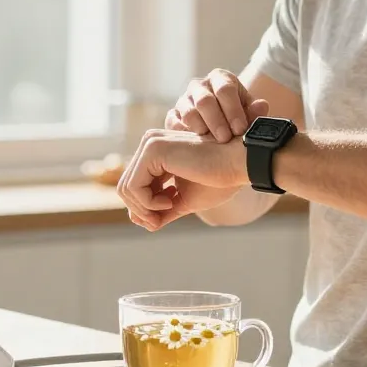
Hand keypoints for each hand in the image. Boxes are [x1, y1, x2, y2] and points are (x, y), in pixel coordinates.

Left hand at [117, 129, 247, 230]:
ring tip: (170, 208)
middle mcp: (150, 143)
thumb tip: (141, 223)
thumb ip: (162, 210)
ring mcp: (150, 143)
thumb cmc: (218, 179)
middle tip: (160, 221)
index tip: (161, 219)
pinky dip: (148, 202)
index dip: (143, 209)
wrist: (239, 163)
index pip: (134, 185)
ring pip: (126, 188)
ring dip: (145, 209)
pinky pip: (134, 186)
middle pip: (126, 187)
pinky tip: (171, 201)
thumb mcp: (184, 199)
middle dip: (141, 211)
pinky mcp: (153, 149)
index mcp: (157, 152)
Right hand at [167, 69, 269, 142]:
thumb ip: (255, 112)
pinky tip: (195, 146)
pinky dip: (184, 136)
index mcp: (221, 79)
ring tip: (212, 144)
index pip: (225, 88)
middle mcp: (200, 86)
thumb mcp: (250, 113)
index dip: (233, 109)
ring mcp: (184, 99)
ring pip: (188, 112)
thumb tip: (261, 106)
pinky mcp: (173, 115)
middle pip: (204, 100)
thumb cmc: (239, 118)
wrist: (222, 129)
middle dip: (216, 121)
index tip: (240, 129)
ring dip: (201, 129)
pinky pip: (174, 124)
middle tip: (225, 139)